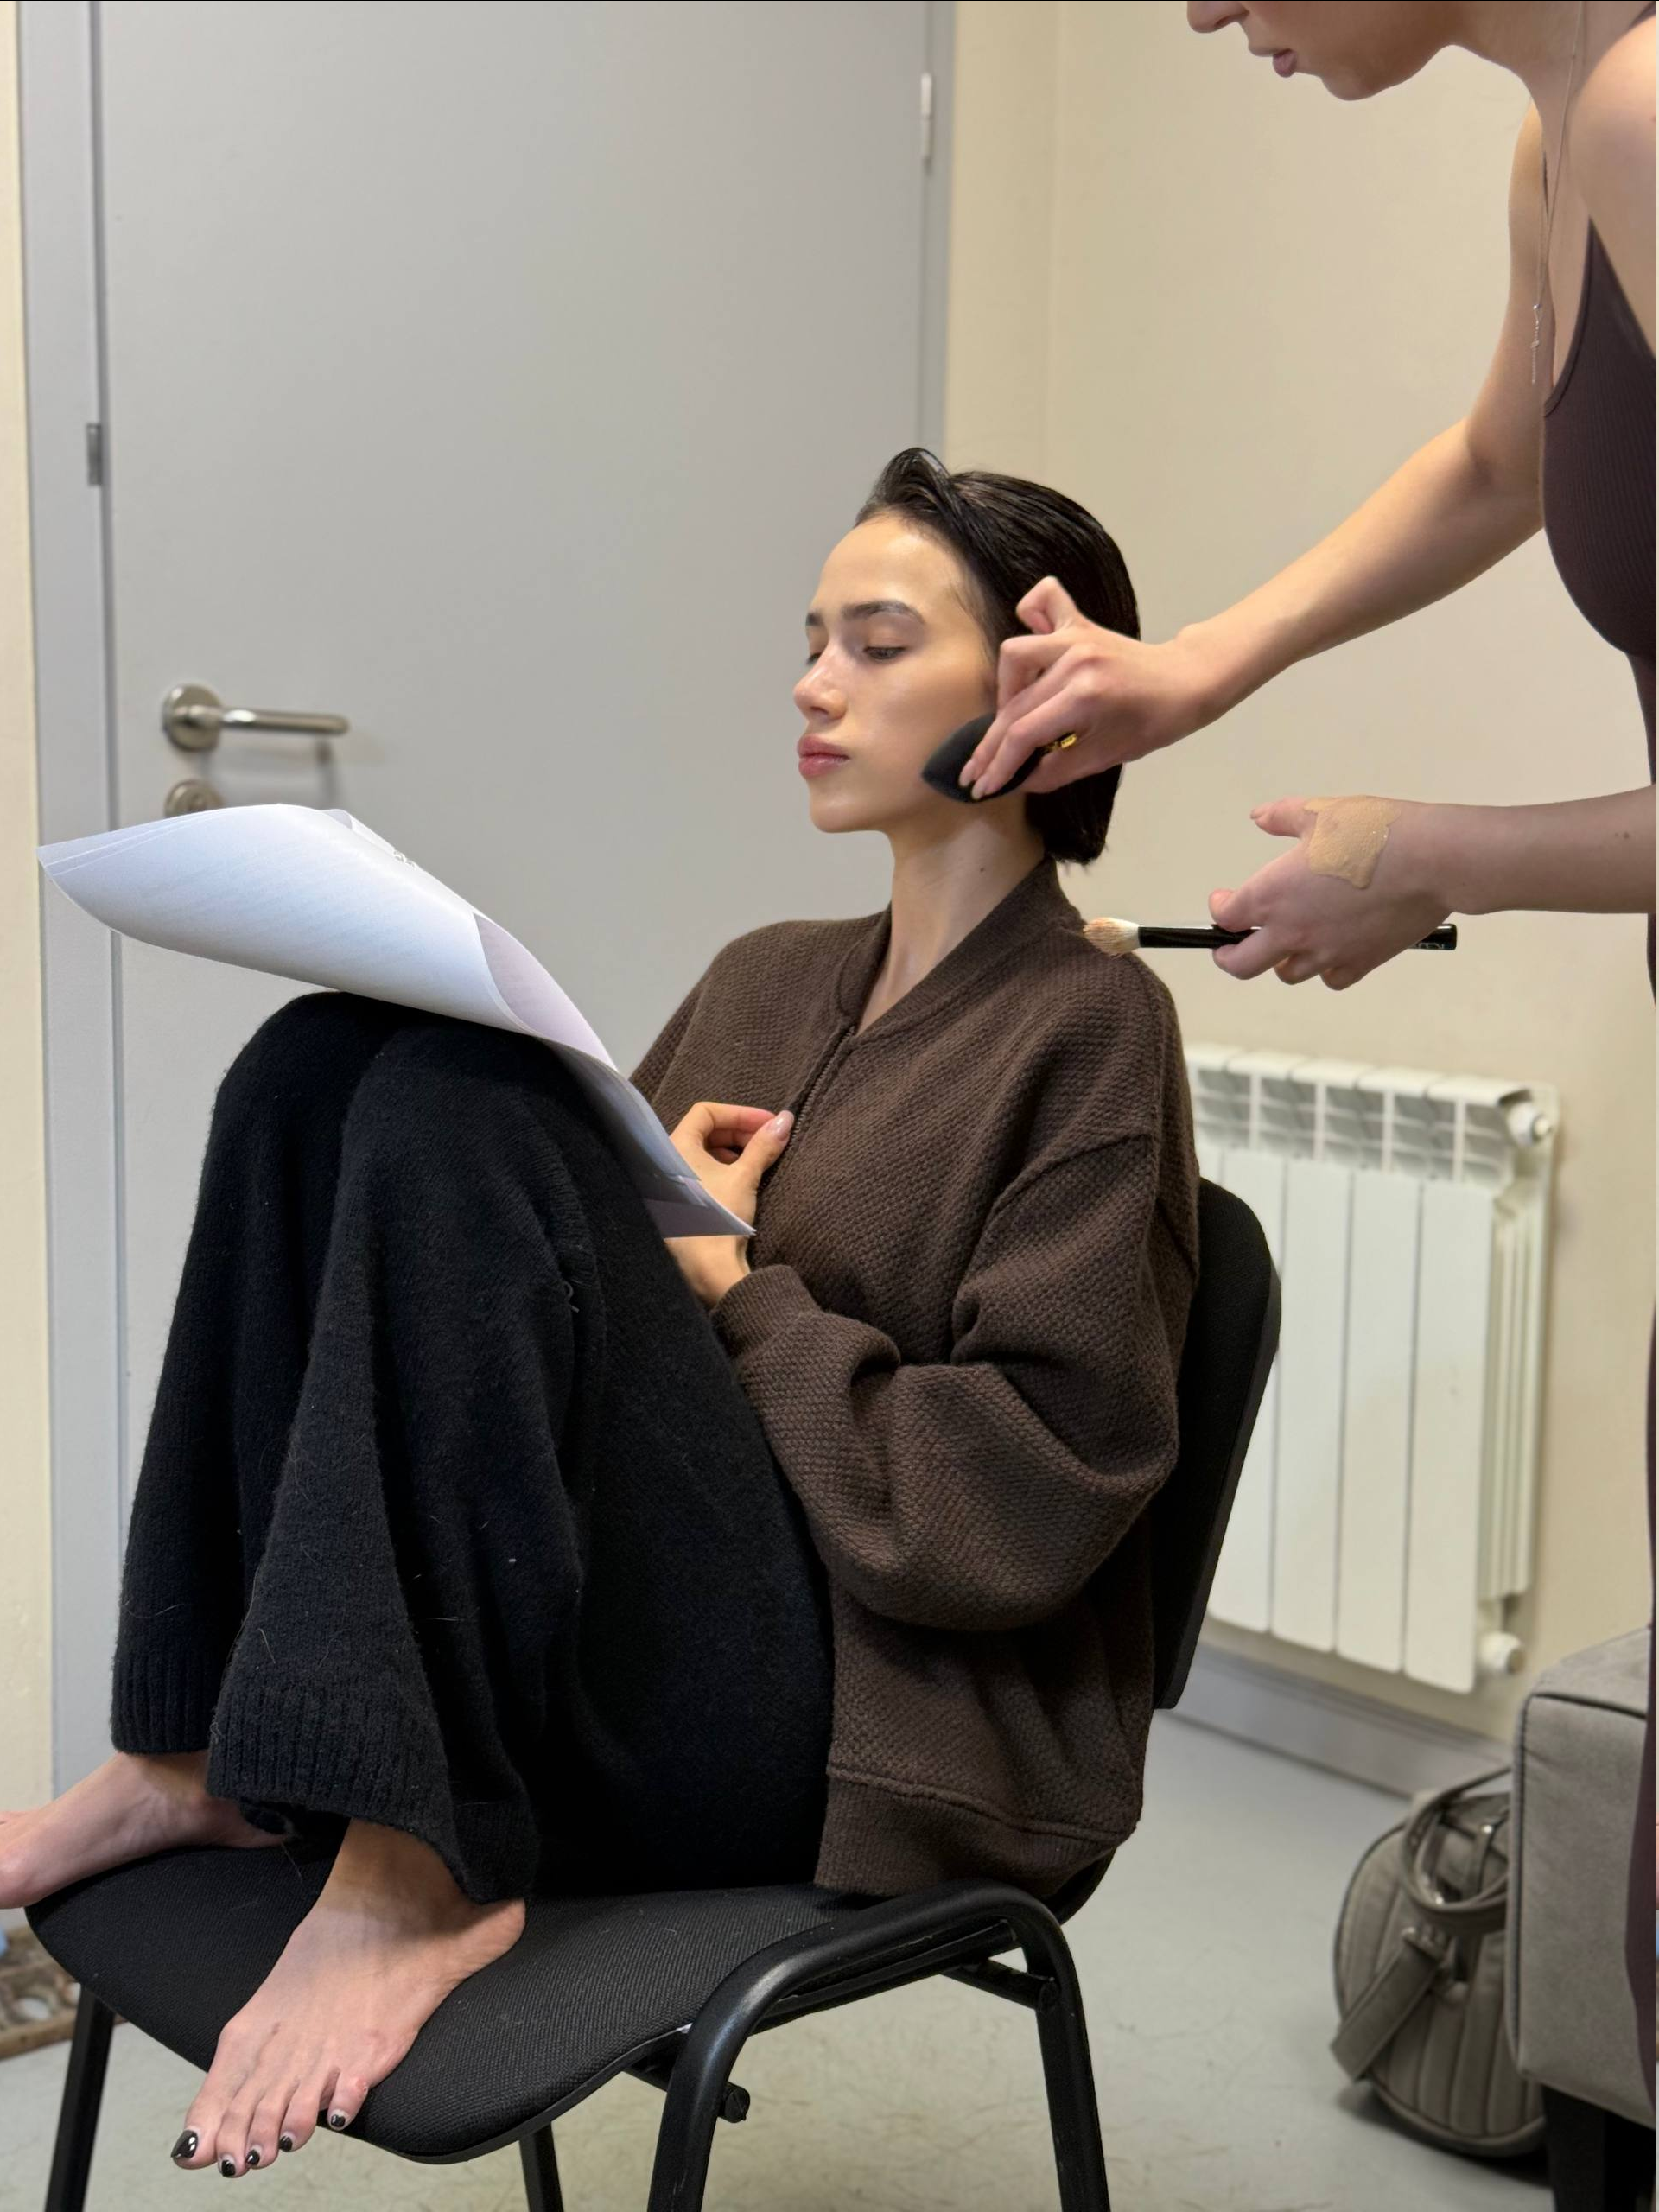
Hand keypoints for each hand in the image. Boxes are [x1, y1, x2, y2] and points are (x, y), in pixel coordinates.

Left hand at [664, 1100, 793, 1308]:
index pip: (706, 1112)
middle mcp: (666, 1161)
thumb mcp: (746, 1176)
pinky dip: (722, 1168)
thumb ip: (764, 1145)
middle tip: (767, 1141)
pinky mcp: (678, 1201)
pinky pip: (699, 1172)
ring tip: (758, 1161)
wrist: (708, 1268)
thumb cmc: (720, 1217)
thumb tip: (785, 1119)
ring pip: (702, 1152)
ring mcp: (669, 1183)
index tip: (768, 1124)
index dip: (740, 1113)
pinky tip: (742, 1180)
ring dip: (733, 1151)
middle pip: (704, 1131)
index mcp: (675, 1147)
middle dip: (739, 1132)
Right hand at [957, 578, 1226, 797]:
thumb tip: (1017, 781)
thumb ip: (1056, 770)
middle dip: (991, 744)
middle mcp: (1074, 660)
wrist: (1186, 681)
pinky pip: (1043, 603)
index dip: (999, 765)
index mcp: (1085, 697)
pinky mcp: (1080, 623)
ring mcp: (1076, 636)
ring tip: (1010, 715)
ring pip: (1015, 654)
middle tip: (977, 771)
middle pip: (1014, 704)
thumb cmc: (1153, 722)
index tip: (983, 787)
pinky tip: (1030, 635)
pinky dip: (1029, 615)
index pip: (1024, 734)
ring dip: (1005, 689)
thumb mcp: (1106, 756)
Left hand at [1209, 796, 1451, 989]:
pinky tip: (1329, 952)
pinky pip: (1331, 979)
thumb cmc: (1374, 833)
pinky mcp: (1361, 963)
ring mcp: (1326, 953)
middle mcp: (1292, 932)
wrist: (1430, 860)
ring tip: (1286, 944)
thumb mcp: (1319, 812)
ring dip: (1280, 961)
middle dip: (1230, 956)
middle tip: (1230, 946)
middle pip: (1241, 965)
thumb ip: (1281, 816)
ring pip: (1287, 974)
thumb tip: (1259, 816)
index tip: (1222, 902)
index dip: (1219, 910)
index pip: (1226, 918)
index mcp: (1271, 896)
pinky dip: (1324, 970)